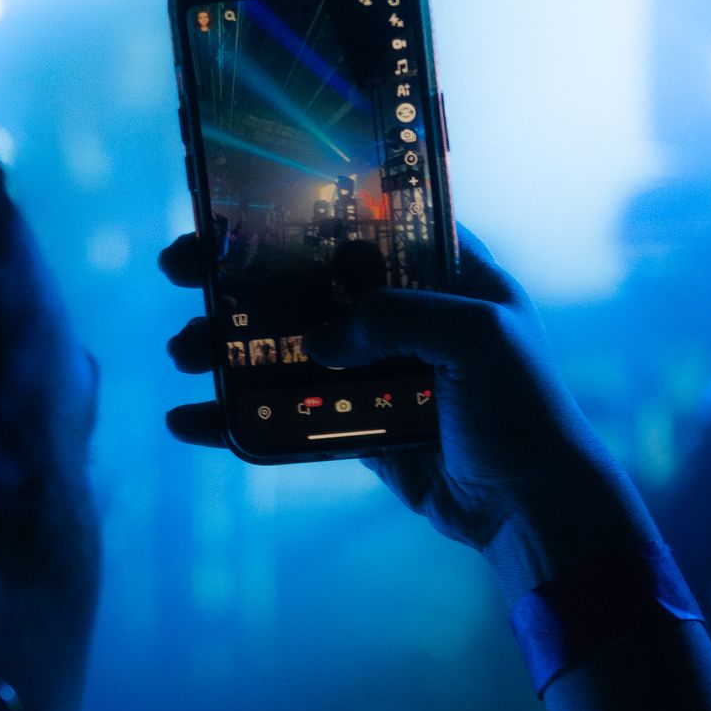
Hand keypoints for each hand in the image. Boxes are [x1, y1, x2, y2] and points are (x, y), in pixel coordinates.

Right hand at [160, 225, 652, 595]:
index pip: (362, 221)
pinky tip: (188, 420)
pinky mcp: (354, 426)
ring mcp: (374, 369)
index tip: (233, 203)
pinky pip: (285, 415)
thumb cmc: (524, 410)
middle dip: (237, 274)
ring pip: (284, 347)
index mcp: (442, 272)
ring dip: (225, 345)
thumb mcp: (477, 338)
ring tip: (181, 350)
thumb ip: (398, 317)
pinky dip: (236, 419)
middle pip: (305, 281)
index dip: (298, 209)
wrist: (530, 507)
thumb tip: (318, 339)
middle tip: (179, 266)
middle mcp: (403, 312)